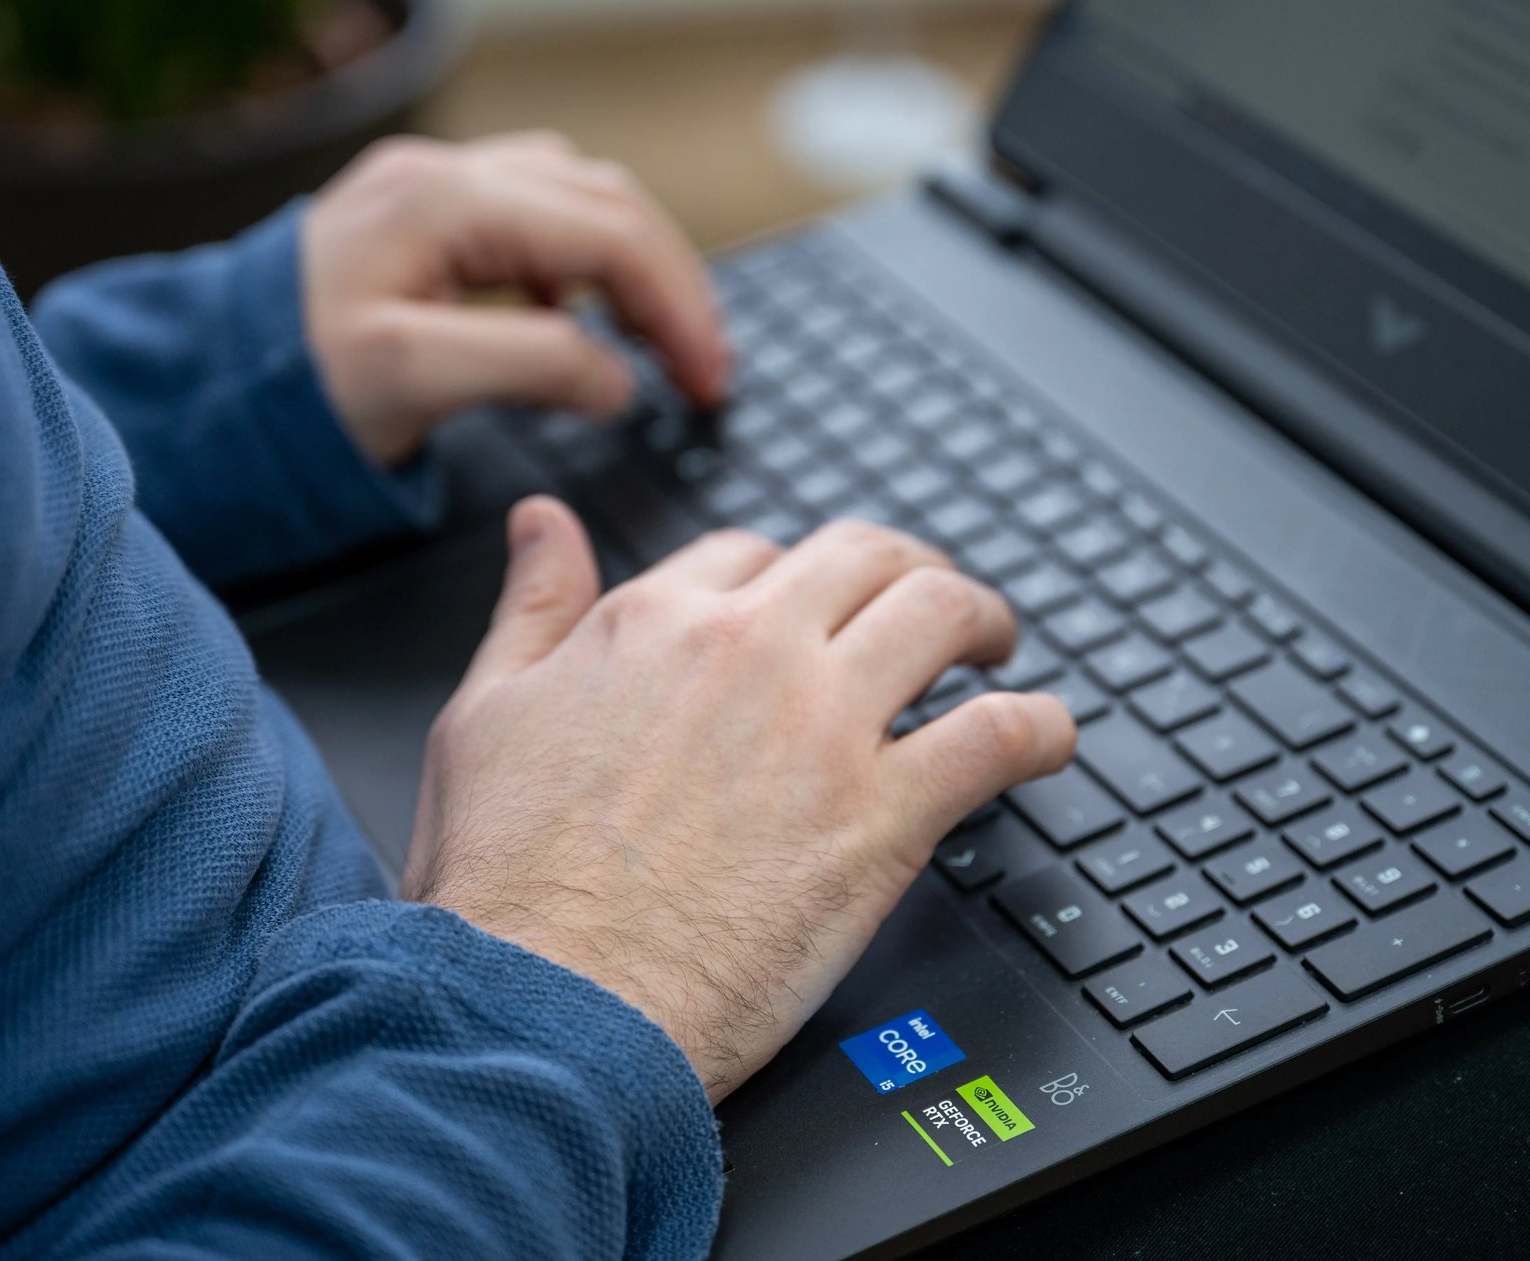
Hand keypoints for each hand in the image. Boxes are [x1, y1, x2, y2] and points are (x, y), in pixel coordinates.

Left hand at [300, 132, 730, 465]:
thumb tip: (620, 380)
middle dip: (671, 285)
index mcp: (448, 204)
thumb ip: (531, 369)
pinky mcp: (422, 219)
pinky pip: (534, 217)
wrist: (195, 383)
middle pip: (607, 205)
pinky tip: (580, 319)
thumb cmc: (287, 386)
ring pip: (578, 199)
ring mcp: (433, 190)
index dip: (677, 307)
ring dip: (635, 265)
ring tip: (663, 342)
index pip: (608, 236)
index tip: (711, 380)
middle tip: (707, 369)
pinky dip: (582, 263)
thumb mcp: (412, 382)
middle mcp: (445, 177)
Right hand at [404, 499, 1075, 1101]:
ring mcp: (824, 726)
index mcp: (656, 623)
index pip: (751, 553)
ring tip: (996, 645)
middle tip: (926, 604)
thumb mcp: (483, 714)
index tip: (805, 613)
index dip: (787, 577)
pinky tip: (1045, 736)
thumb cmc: (505, 884)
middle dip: (905, 566)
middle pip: (865, 556)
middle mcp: (750, 652)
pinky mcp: (882, 815)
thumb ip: (532, 608)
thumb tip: (546, 524)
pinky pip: (998, 734)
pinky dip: (1040, 726)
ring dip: (983, 617)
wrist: (546, 1005)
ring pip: (942, 612)